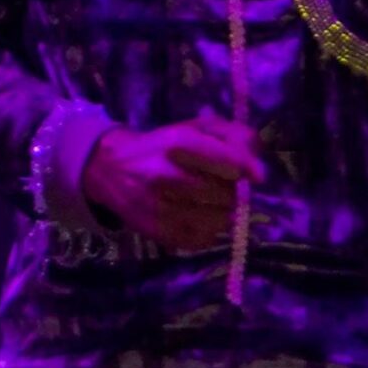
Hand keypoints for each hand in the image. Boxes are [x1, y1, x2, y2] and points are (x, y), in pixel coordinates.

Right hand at [82, 107, 264, 253]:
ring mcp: (161, 207)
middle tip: (222, 186)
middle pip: (227, 194)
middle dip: (232, 191)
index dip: (248, 169)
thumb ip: (231, 135)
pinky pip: (202, 239)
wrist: (109, 169)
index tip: (258, 176)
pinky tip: (199, 218)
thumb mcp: (193, 128)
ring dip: (223, 213)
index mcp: (179, 144)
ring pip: (218, 220)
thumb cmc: (161, 146)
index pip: (227, 161)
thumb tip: (258, 156)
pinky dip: (209, 231)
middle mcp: (169, 175)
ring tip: (210, 203)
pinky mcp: (157, 231)